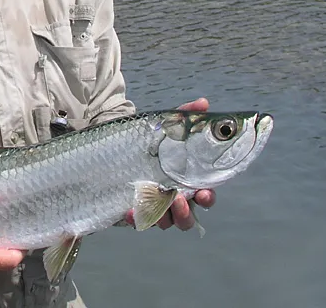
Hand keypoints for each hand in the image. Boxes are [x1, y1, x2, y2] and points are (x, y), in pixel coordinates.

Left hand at [124, 98, 216, 231]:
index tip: (204, 193)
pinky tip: (128, 211)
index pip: (204, 196)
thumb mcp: (166, 125)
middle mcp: (173, 197)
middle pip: (186, 218)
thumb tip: (203, 103)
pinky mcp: (133, 207)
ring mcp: (153, 205)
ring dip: (163, 217)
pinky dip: (134, 217)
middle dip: (185, 213)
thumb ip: (185, 115)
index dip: (208, 198)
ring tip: (157, 201)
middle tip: (179, 199)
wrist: (118, 144)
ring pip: (164, 222)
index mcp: (187, 181)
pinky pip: (136, 219)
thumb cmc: (150, 139)